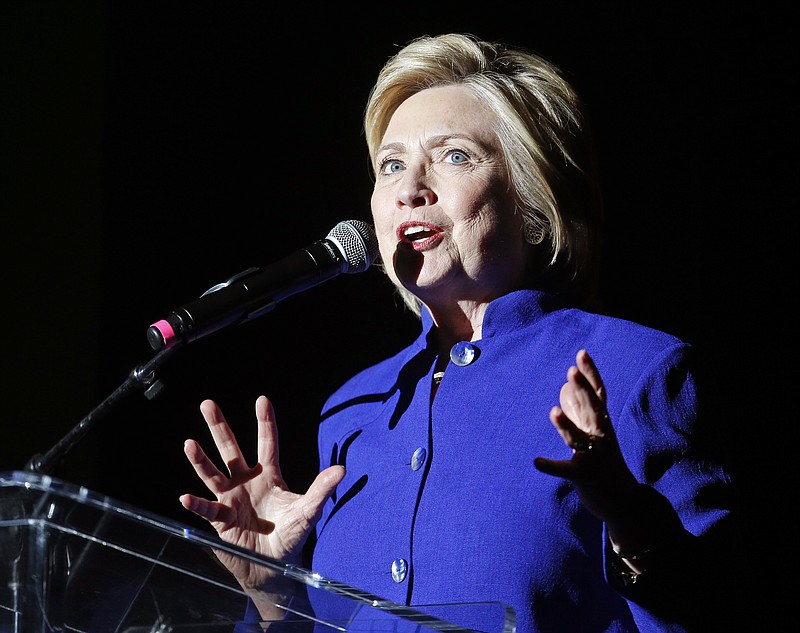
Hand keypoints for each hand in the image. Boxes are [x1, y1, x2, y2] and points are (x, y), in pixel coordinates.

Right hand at [180, 395, 343, 589]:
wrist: (274, 568)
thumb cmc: (291, 536)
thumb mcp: (308, 511)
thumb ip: (321, 490)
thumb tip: (342, 470)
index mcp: (268, 475)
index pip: (267, 443)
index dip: (265, 422)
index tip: (262, 400)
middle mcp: (246, 481)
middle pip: (230, 449)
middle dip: (219, 427)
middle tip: (207, 404)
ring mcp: (231, 499)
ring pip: (213, 474)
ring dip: (200, 460)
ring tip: (189, 444)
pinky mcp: (221, 520)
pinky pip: (207, 509)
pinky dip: (196, 505)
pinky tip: (185, 497)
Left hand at [533, 350, 637, 523]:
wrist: (625, 502)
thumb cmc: (605, 464)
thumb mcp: (595, 435)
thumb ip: (580, 413)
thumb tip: (564, 390)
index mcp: (602, 424)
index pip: (598, 394)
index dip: (591, 373)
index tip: (582, 353)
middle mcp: (601, 437)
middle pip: (593, 410)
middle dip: (583, 390)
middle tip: (571, 371)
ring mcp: (594, 456)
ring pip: (579, 438)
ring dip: (566, 425)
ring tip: (553, 411)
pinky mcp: (585, 476)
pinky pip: (567, 471)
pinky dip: (552, 466)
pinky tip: (537, 462)